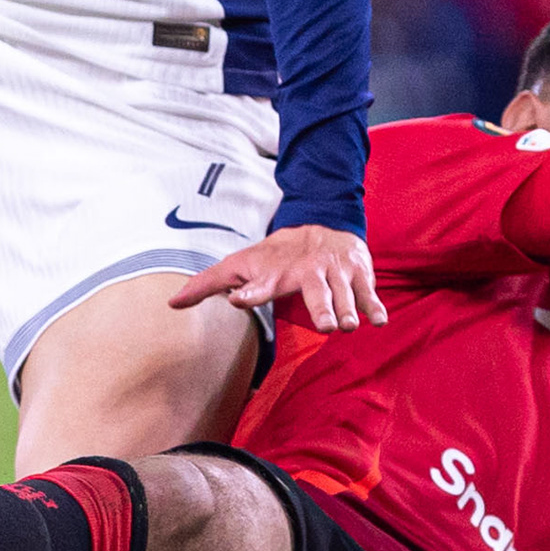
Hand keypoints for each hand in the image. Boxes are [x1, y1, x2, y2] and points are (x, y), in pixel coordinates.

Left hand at [169, 225, 384, 334]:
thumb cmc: (273, 256)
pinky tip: (377, 320)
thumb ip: (207, 285)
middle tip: (325, 326)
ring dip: (347, 309)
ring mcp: (334, 272)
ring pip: (342, 293)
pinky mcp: (357, 272)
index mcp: (274, 274)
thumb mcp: (239, 265)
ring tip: (349, 326)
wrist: (320, 224)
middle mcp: (305, 273)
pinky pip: (367, 291)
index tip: (237, 300)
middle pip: (313, 291)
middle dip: (319, 307)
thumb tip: (171, 303)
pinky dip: (373, 304)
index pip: (258, 284)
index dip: (247, 292)